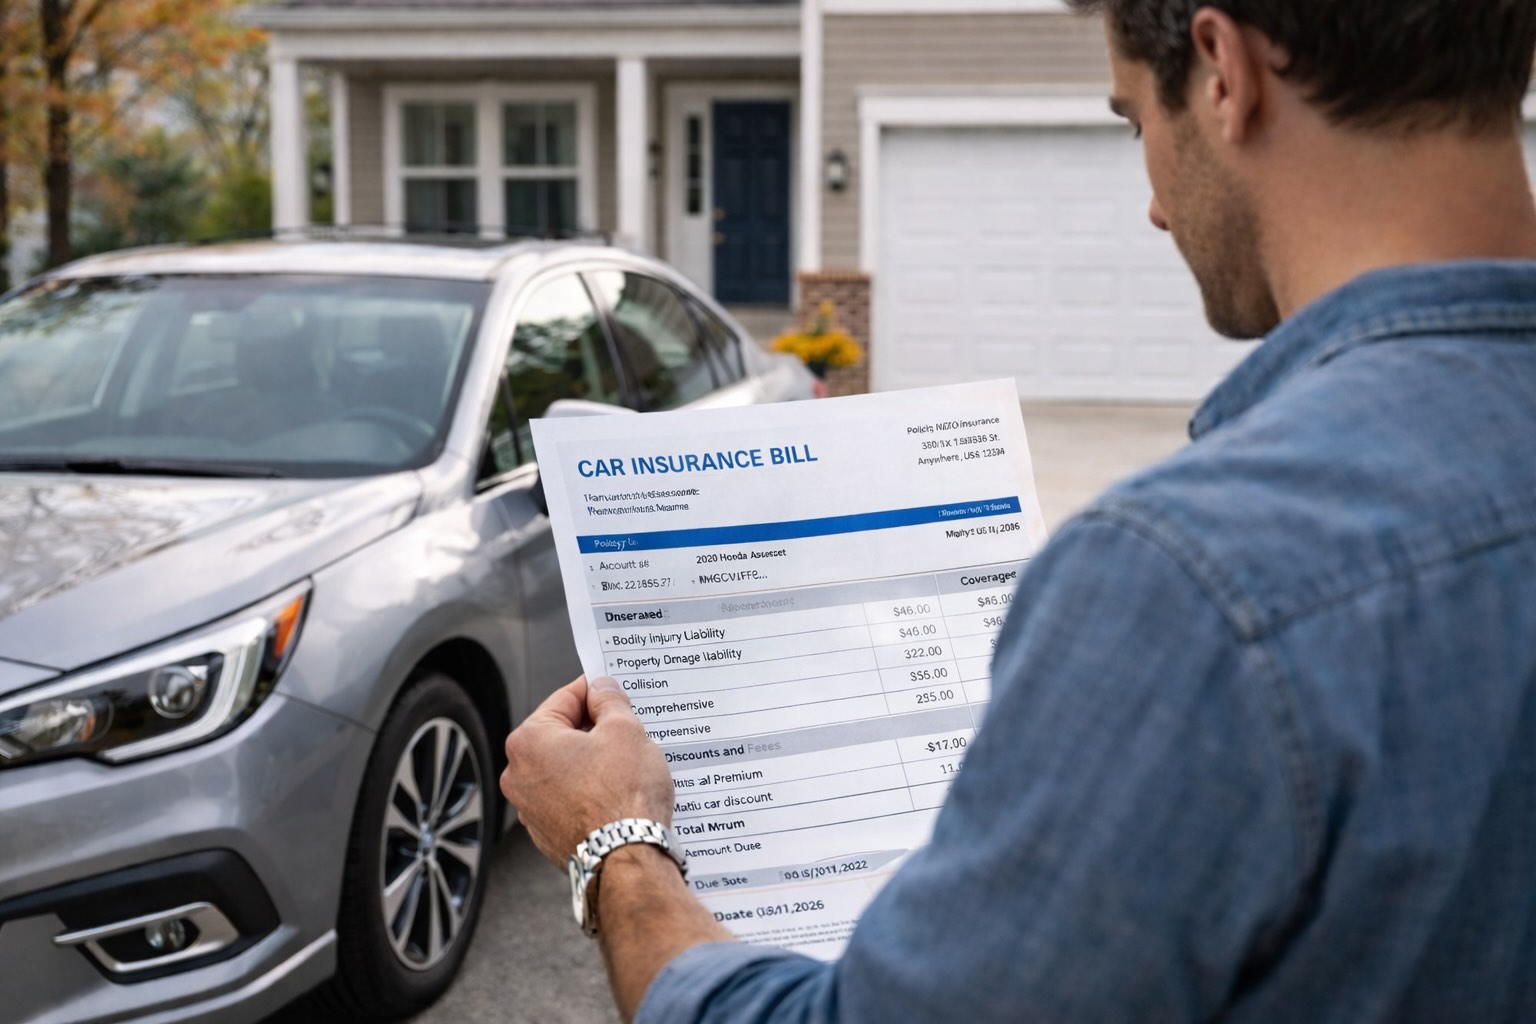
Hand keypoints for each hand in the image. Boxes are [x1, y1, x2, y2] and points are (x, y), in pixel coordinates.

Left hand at [501, 676, 675, 865]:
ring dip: (592, 761)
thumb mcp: (626, 729)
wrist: (627, 859)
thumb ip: (610, 700)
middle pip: (561, 734)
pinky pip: (568, 798)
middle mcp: (519, 775)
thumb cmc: (622, 798)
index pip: (565, 698)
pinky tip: (617, 793)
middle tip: (627, 730)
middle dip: (593, 729)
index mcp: (529, 741)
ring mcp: (530, 808)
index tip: (612, 691)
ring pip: (565, 768)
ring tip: (627, 765)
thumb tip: (602, 690)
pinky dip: (589, 791)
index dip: (595, 691)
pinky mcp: (546, 833)